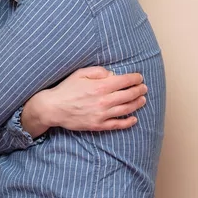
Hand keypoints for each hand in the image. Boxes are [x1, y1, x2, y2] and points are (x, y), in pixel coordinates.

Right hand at [21, 67, 146, 137]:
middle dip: (139, 90)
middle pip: (128, 95)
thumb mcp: (80, 73)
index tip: (139, 77)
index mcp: (100, 86)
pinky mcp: (98, 125)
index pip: (124, 81)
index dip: (134, 78)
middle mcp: (104, 100)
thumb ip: (98, 71)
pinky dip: (128, 122)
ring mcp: (102, 114)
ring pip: (126, 109)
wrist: (53, 108)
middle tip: (144, 88)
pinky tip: (134, 119)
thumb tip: (113, 74)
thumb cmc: (66, 88)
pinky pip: (117, 125)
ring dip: (137, 104)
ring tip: (142, 100)